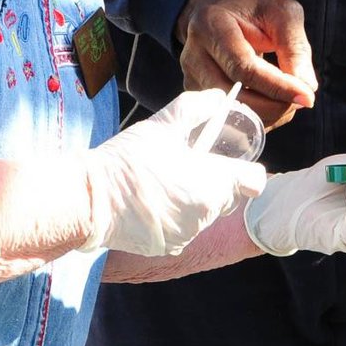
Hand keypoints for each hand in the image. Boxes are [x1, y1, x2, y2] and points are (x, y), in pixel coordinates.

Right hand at [84, 90, 265, 255]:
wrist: (90, 201)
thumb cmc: (129, 160)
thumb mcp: (163, 124)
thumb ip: (196, 108)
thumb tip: (218, 98)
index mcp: (213, 183)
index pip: (254, 181)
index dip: (244, 169)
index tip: (227, 162)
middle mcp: (207, 214)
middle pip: (227, 196)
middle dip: (213, 181)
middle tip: (184, 165)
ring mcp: (188, 235)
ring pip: (204, 213)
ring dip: (192, 198)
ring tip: (162, 181)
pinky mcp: (169, 247)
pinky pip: (184, 229)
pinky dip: (174, 216)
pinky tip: (151, 202)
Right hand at [175, 0, 316, 127]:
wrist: (215, 8)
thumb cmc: (250, 7)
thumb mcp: (280, 12)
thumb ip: (295, 45)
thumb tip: (307, 87)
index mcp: (211, 25)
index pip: (243, 67)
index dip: (276, 86)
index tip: (306, 96)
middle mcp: (194, 55)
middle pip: (233, 97)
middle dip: (274, 105)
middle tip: (301, 99)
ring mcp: (191, 79)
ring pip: (230, 113)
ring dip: (267, 114)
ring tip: (288, 98)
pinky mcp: (197, 96)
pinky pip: (228, 119)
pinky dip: (256, 117)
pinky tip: (271, 101)